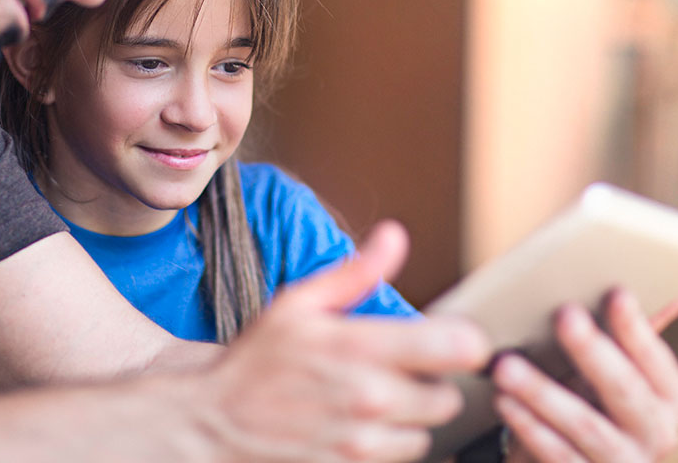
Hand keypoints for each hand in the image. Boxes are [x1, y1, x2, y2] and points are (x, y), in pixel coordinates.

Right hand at [200, 221, 491, 462]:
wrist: (215, 421)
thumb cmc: (255, 360)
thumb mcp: (297, 303)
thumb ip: (355, 273)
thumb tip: (395, 236)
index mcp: (359, 348)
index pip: (457, 348)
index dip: (462, 342)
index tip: (449, 339)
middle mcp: (370, 398)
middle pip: (448, 396)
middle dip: (432, 382)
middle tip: (401, 371)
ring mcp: (363, 440)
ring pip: (428, 430)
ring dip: (413, 416)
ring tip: (378, 398)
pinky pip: (403, 455)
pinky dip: (392, 440)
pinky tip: (364, 423)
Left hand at [493, 288, 677, 462]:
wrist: (563, 455)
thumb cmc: (588, 396)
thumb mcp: (609, 365)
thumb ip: (633, 330)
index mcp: (670, 398)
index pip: (656, 359)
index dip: (637, 328)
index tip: (615, 292)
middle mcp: (657, 434)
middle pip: (625, 390)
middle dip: (592, 351)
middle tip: (563, 314)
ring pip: (586, 425)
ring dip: (544, 392)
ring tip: (507, 364)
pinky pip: (558, 455)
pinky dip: (529, 426)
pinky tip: (503, 401)